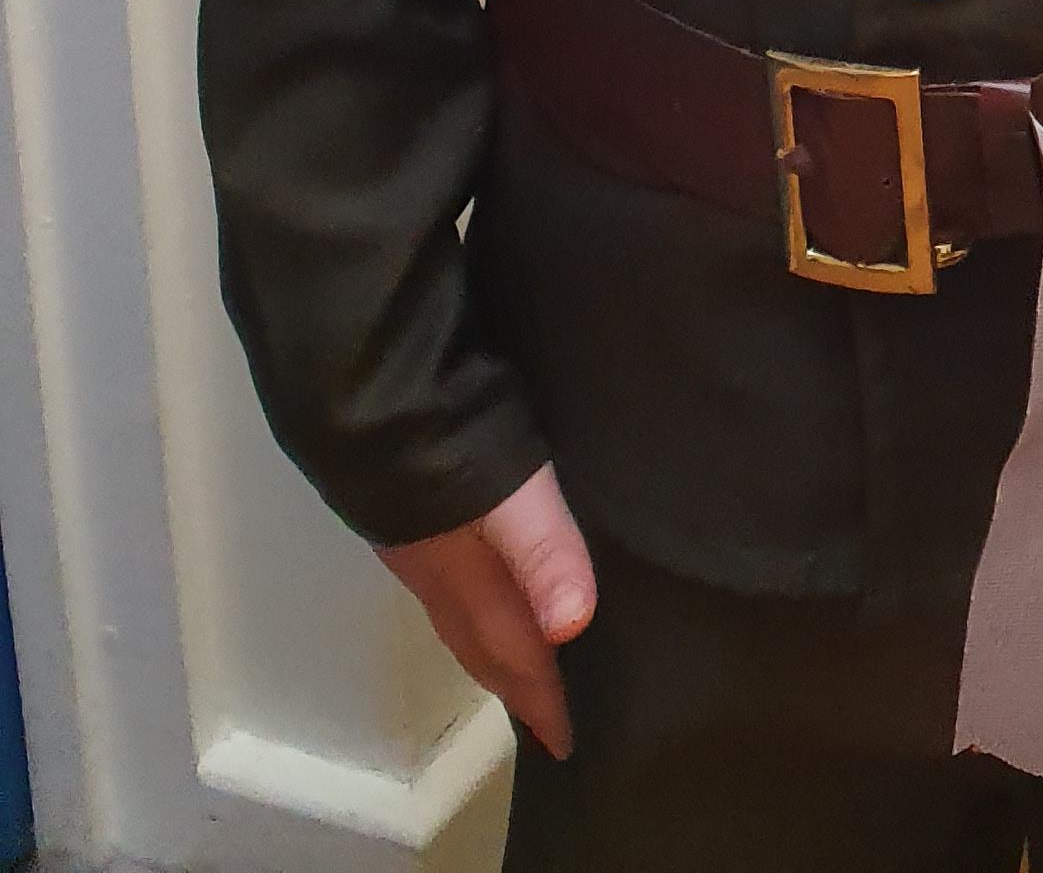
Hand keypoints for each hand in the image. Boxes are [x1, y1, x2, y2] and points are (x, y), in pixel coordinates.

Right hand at [376, 465, 598, 756]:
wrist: (366, 399)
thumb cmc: (448, 445)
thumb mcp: (510, 494)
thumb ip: (543, 554)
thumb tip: (575, 627)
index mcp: (468, 581)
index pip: (515, 655)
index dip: (542, 698)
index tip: (565, 744)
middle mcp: (438, 577)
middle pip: (483, 648)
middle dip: (516, 686)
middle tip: (548, 719)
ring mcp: (418, 547)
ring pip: (462, 622)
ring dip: (495, 652)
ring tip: (526, 667)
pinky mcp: (407, 516)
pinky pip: (450, 593)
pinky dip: (476, 613)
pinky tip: (488, 592)